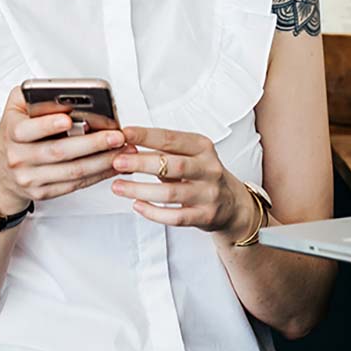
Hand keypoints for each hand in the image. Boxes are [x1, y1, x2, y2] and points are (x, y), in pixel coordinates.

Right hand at [0, 86, 134, 212]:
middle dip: (92, 144)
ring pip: (72, 172)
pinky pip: (75, 185)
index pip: (27, 130)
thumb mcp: (14, 110)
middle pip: (59, 152)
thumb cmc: (14, 135)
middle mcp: (19, 158)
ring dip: (102, 161)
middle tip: (116, 135)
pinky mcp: (44, 193)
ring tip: (123, 150)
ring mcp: (31, 179)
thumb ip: (33, 95)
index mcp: (12, 133)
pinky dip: (98, 175)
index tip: (68, 119)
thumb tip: (64, 94)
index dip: (48, 125)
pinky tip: (113, 165)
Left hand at [110, 126, 254, 240]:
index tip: (125, 133)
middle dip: (141, 163)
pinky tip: (137, 206)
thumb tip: (129, 147)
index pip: (171, 139)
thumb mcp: (190, 156)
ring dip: (140, 189)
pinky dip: (154, 212)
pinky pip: (176, 217)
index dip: (146, 135)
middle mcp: (208, 168)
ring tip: (118, 187)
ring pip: (170, 193)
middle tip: (117, 162)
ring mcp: (209, 193)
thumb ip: (163, 152)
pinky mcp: (206, 216)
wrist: (233, 204)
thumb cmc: (202, 175)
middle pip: (171, 164)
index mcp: (202, 147)